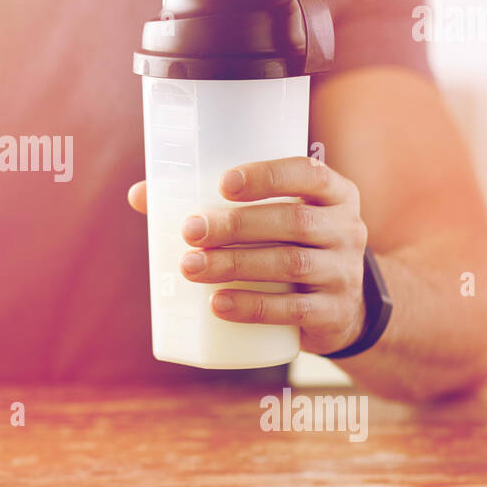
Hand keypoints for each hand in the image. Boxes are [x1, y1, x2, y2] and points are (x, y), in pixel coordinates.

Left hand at [127, 157, 368, 355]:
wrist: (342, 309)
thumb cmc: (289, 247)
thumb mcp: (271, 220)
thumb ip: (213, 203)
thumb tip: (140, 194)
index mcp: (333, 194)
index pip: (308, 173)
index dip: (268, 176)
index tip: (222, 184)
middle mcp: (346, 228)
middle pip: (293, 220)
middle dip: (236, 225)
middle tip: (190, 231)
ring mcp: (344, 272)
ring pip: (291, 264)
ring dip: (236, 265)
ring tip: (190, 268)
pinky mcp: (333, 313)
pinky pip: (295, 310)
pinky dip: (254, 308)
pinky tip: (219, 305)